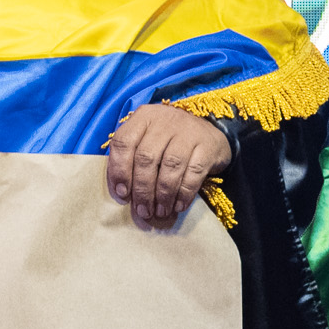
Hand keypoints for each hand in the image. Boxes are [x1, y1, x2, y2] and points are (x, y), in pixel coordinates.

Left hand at [104, 102, 233, 228]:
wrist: (209, 134)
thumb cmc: (169, 142)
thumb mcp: (146, 140)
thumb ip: (131, 158)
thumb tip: (122, 193)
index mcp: (143, 117)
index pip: (123, 143)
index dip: (119, 171)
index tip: (122, 194)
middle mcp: (165, 120)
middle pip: (146, 158)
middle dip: (142, 190)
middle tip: (143, 210)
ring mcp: (189, 131)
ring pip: (170, 167)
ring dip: (163, 195)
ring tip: (160, 211)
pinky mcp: (208, 145)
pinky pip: (194, 173)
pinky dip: (184, 193)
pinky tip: (178, 205)